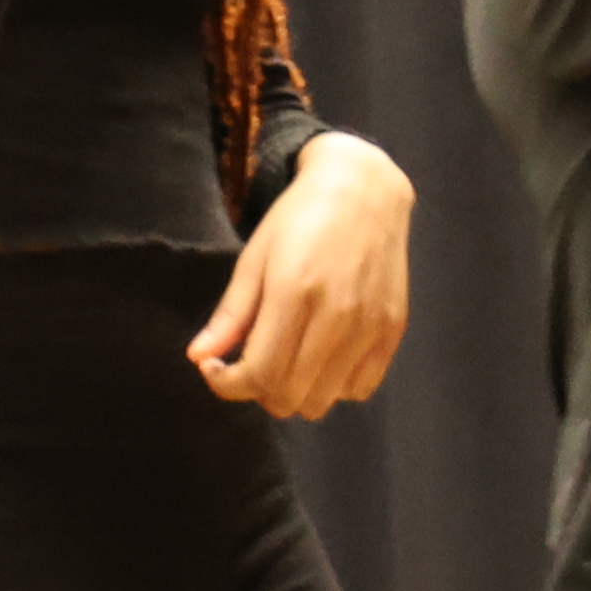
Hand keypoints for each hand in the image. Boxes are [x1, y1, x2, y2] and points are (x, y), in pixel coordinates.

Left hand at [187, 132, 411, 417]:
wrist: (364, 190)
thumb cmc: (300, 219)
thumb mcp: (254, 259)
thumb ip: (230, 315)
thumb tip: (197, 358)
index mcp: (294, 292)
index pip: (258, 373)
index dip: (226, 383)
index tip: (213, 368)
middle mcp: (337, 315)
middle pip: (290, 396)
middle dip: (258, 392)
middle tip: (249, 366)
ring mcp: (370, 326)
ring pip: (323, 400)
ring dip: (295, 394)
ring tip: (285, 363)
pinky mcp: (392, 330)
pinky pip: (361, 388)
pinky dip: (334, 388)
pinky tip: (321, 360)